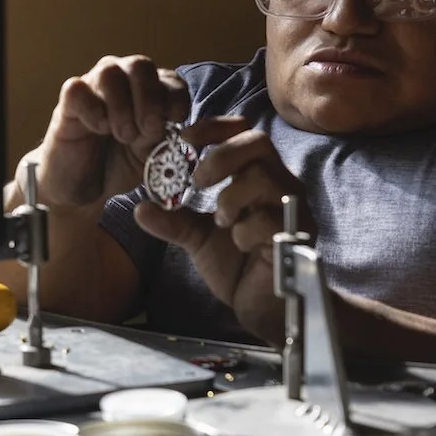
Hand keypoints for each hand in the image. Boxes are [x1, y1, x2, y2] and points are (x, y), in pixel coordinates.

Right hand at [31, 55, 188, 209]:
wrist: (83, 188)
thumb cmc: (119, 165)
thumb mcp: (151, 155)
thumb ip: (162, 136)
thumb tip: (165, 122)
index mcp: (149, 91)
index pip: (170, 80)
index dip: (174, 101)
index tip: (172, 125)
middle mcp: (122, 81)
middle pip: (140, 65)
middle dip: (149, 100)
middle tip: (145, 131)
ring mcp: (93, 87)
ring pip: (109, 72)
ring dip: (122, 107)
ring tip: (123, 136)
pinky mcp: (67, 103)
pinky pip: (78, 90)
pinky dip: (93, 111)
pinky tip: (97, 129)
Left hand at [131, 116, 303, 344]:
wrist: (262, 308)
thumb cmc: (239, 267)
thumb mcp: (199, 239)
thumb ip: (174, 221)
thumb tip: (139, 208)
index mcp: (258, 177)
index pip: (244, 132)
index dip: (216, 127)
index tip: (185, 139)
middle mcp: (280, 185)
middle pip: (257, 143)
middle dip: (221, 157)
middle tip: (198, 180)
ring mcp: (292, 209)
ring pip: (262, 178)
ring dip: (230, 198)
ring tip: (221, 221)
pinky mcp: (297, 235)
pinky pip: (268, 220)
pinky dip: (244, 231)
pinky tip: (241, 246)